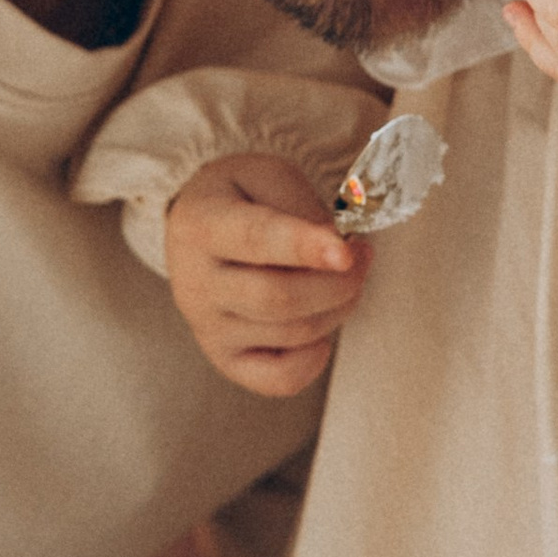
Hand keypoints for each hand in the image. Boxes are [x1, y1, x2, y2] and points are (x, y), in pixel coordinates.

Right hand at [164, 151, 367, 395]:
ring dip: (337, 309)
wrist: (200, 227)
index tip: (347, 252)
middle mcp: (196, 283)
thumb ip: (301, 207)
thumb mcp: (268, 176)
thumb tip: (337, 254)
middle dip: (338, 282)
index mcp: (201, 225)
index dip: (306, 247)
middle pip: (278, 298)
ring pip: (290, 334)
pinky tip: (321, 331)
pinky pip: (279, 380)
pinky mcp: (225, 358)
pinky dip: (313, 361)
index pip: (256, 240)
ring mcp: (207, 327)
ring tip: (347, 281)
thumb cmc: (243, 198)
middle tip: (361, 258)